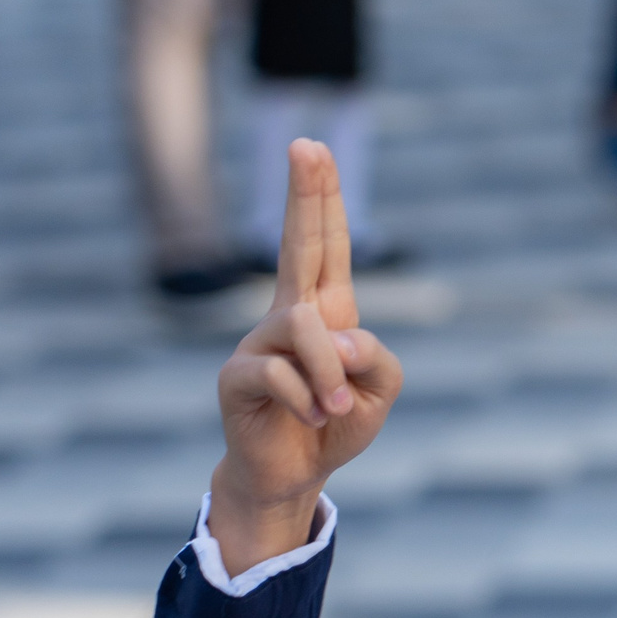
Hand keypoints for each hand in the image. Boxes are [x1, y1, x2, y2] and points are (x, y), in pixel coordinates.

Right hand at [210, 139, 401, 573]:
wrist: (295, 472)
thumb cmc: (337, 424)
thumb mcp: (379, 392)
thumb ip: (376, 359)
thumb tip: (337, 336)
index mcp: (328, 311)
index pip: (329, 246)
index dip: (323, 199)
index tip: (315, 148)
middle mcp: (290, 315)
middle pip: (300, 245)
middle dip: (307, 196)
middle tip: (307, 144)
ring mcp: (259, 341)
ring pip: (305, 328)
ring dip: (331, 374)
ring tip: (337, 408)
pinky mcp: (237, 375)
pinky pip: (281, 374)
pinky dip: (308, 401)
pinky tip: (310, 419)